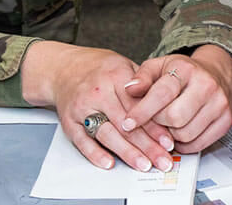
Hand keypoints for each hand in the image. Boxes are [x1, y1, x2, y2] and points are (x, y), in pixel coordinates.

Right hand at [21, 41, 175, 171]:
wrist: (63, 69)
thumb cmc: (99, 70)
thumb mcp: (124, 66)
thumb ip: (144, 85)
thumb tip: (168, 109)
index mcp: (115, 76)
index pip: (139, 106)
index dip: (155, 126)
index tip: (169, 142)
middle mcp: (98, 92)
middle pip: (125, 123)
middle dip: (147, 145)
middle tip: (163, 161)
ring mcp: (82, 107)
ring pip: (106, 133)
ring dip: (127, 152)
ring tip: (143, 165)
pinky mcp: (68, 121)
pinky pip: (82, 140)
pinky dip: (95, 153)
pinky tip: (109, 163)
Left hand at [122, 45, 231, 151]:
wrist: (215, 75)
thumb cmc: (183, 73)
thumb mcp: (158, 67)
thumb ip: (142, 77)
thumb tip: (129, 89)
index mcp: (186, 69)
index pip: (162, 94)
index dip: (142, 111)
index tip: (128, 123)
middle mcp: (207, 85)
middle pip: (175, 118)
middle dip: (158, 124)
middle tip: (153, 120)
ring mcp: (219, 104)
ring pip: (186, 134)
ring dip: (170, 135)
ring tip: (167, 124)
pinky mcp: (225, 122)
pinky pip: (198, 145)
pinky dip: (183, 144)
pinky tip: (178, 132)